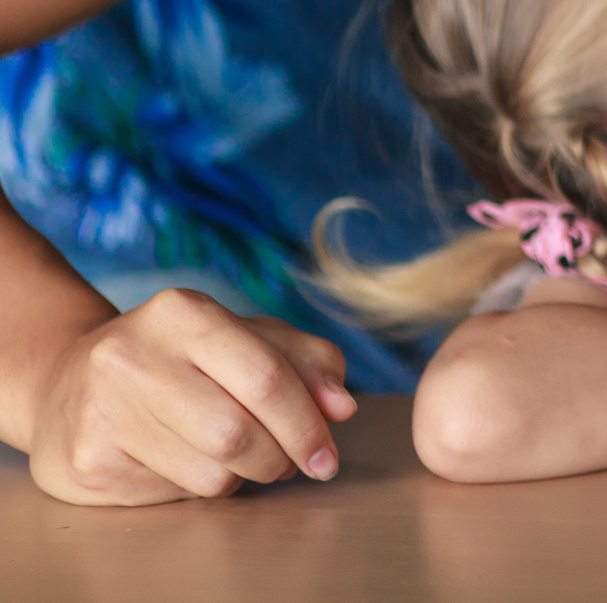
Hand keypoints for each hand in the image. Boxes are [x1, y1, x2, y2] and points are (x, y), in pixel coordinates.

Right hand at [30, 289, 355, 505]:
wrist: (65, 384)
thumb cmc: (177, 361)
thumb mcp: (243, 340)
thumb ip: (305, 362)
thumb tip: (342, 407)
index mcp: (184, 313)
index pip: (267, 377)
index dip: (308, 424)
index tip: (328, 455)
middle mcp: (134, 355)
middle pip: (239, 431)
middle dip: (280, 458)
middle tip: (290, 464)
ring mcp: (104, 408)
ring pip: (210, 471)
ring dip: (242, 476)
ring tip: (237, 457)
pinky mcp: (87, 459)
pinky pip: (173, 493)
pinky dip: (198, 486)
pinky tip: (186, 461)